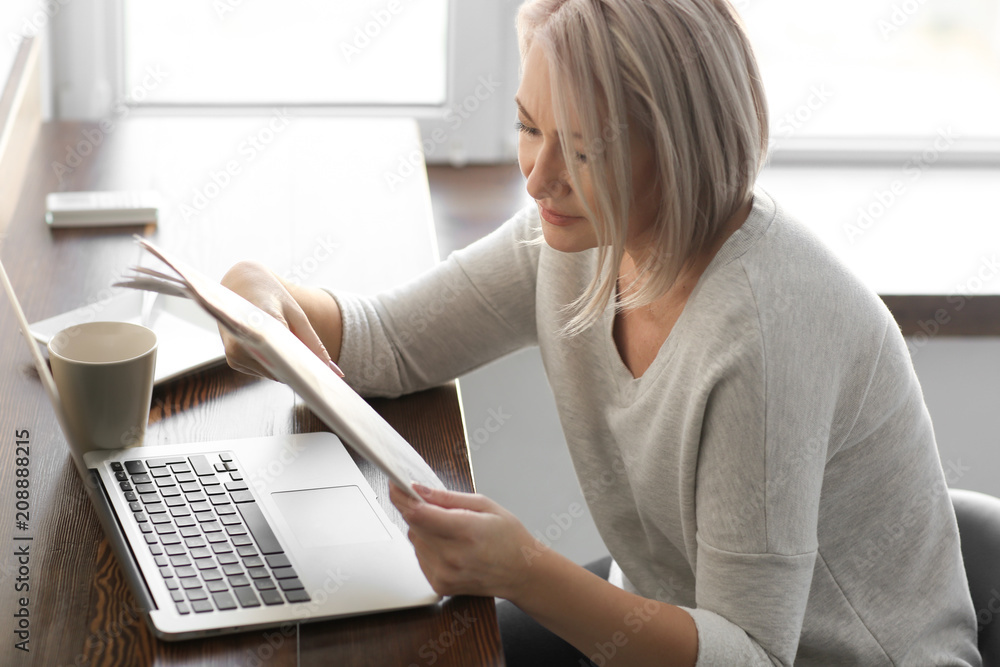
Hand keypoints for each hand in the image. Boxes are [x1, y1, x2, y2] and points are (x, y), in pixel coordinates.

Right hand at [219, 260, 332, 378]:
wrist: (241, 282)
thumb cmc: (270, 295)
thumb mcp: (296, 313)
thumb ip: (313, 342)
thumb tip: (332, 370)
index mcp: (259, 327)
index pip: (286, 357)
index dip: (305, 369)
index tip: (322, 376)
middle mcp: (242, 344)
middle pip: (281, 370)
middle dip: (298, 367)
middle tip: (312, 362)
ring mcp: (234, 354)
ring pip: (272, 373)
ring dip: (284, 364)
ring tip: (285, 342)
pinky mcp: (233, 360)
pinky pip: (262, 370)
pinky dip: (272, 362)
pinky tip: (271, 344)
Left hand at [389, 483, 537, 599]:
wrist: (521, 574)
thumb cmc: (509, 538)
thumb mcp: (485, 505)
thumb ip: (448, 498)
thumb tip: (420, 490)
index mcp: (466, 531)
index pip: (419, 513)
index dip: (403, 497)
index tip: (396, 486)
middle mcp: (453, 556)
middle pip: (413, 525)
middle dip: (416, 509)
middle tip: (431, 503)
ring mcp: (445, 574)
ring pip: (414, 540)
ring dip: (423, 529)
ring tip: (450, 529)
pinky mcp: (440, 585)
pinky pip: (419, 557)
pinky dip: (427, 546)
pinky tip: (449, 545)